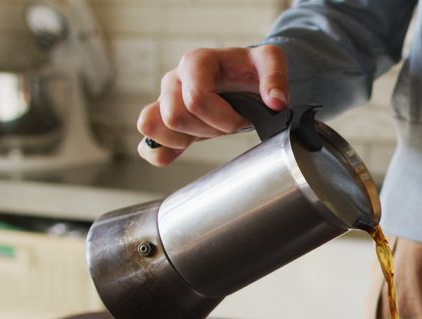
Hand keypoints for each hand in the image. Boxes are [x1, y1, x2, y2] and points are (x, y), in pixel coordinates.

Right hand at [136, 45, 288, 166]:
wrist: (241, 77)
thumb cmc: (250, 70)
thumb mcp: (270, 62)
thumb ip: (276, 77)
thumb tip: (276, 102)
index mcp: (196, 62)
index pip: (196, 99)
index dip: (224, 119)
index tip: (243, 120)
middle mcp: (174, 79)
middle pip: (175, 116)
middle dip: (208, 130)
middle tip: (228, 126)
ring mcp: (163, 100)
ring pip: (152, 126)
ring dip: (183, 140)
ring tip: (206, 133)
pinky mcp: (161, 120)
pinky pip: (145, 143)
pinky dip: (160, 153)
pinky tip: (182, 151)